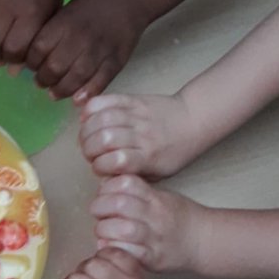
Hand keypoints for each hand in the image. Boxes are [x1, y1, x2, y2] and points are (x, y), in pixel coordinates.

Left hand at [25, 0, 149, 101]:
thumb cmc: (94, 3)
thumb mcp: (67, 11)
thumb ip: (52, 33)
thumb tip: (34, 57)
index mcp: (63, 23)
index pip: (38, 50)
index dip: (31, 62)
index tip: (32, 66)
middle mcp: (79, 38)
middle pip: (54, 68)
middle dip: (44, 79)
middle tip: (42, 82)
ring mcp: (98, 50)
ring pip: (75, 79)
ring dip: (61, 90)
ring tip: (55, 93)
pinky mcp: (115, 61)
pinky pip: (99, 82)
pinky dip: (87, 93)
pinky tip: (77, 99)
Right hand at [79, 91, 203, 178]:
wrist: (192, 120)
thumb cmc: (172, 153)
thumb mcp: (156, 174)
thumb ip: (130, 176)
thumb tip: (103, 178)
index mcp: (148, 157)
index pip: (115, 162)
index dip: (99, 166)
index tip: (99, 167)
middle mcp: (142, 135)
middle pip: (104, 139)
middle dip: (88, 148)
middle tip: (89, 152)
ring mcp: (137, 115)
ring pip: (102, 119)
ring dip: (86, 130)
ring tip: (86, 137)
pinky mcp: (133, 99)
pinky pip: (105, 100)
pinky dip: (90, 109)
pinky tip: (87, 118)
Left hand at [90, 175, 207, 271]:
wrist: (204, 241)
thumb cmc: (178, 218)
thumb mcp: (161, 196)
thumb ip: (136, 193)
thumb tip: (105, 188)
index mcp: (155, 198)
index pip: (126, 183)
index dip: (107, 186)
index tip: (103, 193)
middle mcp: (155, 215)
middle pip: (119, 204)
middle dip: (100, 207)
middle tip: (97, 213)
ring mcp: (155, 237)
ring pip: (122, 230)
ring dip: (105, 230)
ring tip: (103, 232)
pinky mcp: (154, 258)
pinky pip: (130, 253)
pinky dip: (115, 250)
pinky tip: (109, 248)